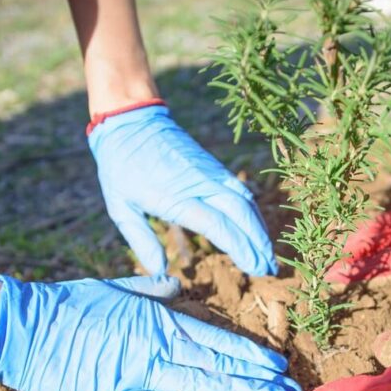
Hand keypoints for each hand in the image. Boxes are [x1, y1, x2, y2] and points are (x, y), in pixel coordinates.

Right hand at [0, 275, 298, 390]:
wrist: (22, 330)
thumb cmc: (68, 303)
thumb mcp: (116, 287)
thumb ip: (153, 290)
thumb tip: (177, 285)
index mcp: (157, 319)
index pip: (216, 341)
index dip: (248, 355)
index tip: (275, 364)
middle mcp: (154, 348)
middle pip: (215, 369)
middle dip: (254, 382)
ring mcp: (136, 377)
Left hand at [88, 103, 276, 276]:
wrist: (130, 120)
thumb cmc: (120, 166)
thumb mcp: (120, 207)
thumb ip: (141, 240)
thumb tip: (159, 270)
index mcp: (176, 196)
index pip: (217, 225)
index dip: (240, 247)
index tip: (255, 267)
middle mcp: (200, 183)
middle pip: (240, 214)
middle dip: (258, 242)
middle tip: (270, 268)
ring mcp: (210, 172)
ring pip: (245, 201)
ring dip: (259, 228)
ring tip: (268, 254)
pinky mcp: (213, 166)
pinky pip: (239, 190)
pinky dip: (252, 211)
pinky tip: (256, 227)